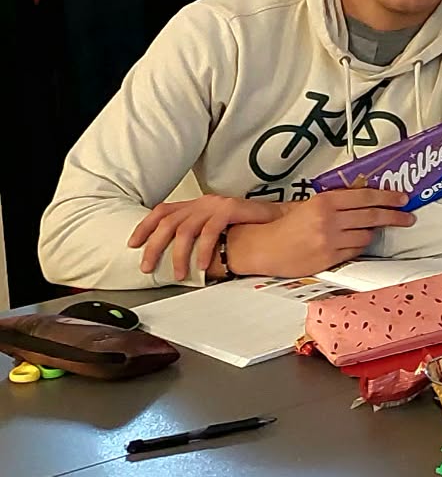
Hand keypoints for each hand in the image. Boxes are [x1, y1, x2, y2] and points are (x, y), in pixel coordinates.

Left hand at [129, 194, 278, 281]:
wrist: (273, 221)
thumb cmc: (243, 228)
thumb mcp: (213, 228)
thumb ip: (195, 235)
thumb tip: (170, 256)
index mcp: (195, 205)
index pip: (162, 211)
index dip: (144, 226)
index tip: (132, 244)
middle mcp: (202, 202)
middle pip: (168, 222)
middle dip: (154, 247)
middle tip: (147, 267)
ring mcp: (215, 205)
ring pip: (185, 229)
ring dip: (178, 255)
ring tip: (179, 274)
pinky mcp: (230, 209)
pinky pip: (209, 231)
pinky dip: (202, 250)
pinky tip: (201, 265)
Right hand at [222, 188, 413, 276]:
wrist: (263, 248)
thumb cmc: (285, 225)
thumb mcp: (310, 204)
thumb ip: (336, 202)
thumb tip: (364, 198)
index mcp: (325, 202)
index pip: (366, 197)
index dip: (388, 198)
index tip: (402, 198)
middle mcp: (329, 221)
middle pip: (372, 217)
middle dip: (394, 216)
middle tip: (407, 216)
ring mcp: (330, 242)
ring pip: (365, 236)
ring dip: (371, 233)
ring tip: (369, 231)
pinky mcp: (328, 259)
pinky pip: (354, 251)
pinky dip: (358, 246)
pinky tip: (354, 243)